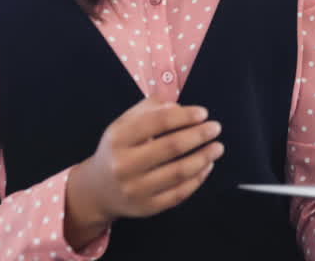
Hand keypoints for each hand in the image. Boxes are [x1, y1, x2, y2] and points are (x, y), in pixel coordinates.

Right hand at [64, 98, 225, 246]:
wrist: (97, 190)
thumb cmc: (118, 150)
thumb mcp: (123, 124)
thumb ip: (149, 109)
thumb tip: (179, 107)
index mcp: (118, 139)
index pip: (158, 122)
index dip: (185, 116)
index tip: (203, 113)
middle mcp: (124, 165)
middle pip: (172, 146)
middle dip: (199, 135)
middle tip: (216, 128)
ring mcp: (135, 189)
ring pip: (179, 172)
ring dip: (204, 157)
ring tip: (217, 147)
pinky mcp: (146, 208)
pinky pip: (179, 193)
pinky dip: (198, 179)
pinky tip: (207, 166)